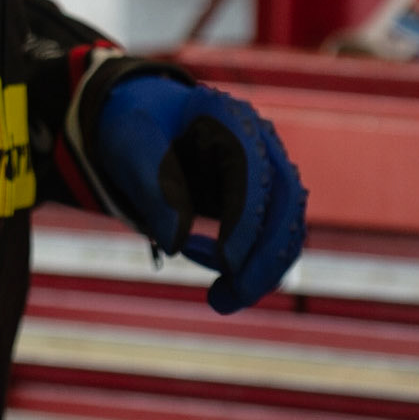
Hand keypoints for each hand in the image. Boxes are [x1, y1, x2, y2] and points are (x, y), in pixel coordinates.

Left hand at [91, 76, 305, 313]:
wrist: (145, 128)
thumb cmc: (137, 133)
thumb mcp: (131, 149)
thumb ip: (152, 188)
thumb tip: (176, 242)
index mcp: (229, 117)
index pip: (252, 170)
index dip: (245, 218)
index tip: (227, 264)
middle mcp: (260, 142)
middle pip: (286, 200)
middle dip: (266, 255)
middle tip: (231, 297)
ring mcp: (268, 171)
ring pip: (288, 225)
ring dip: (264, 270)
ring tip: (221, 301)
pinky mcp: (265, 200)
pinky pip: (274, 237)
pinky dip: (257, 267)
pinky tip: (227, 289)